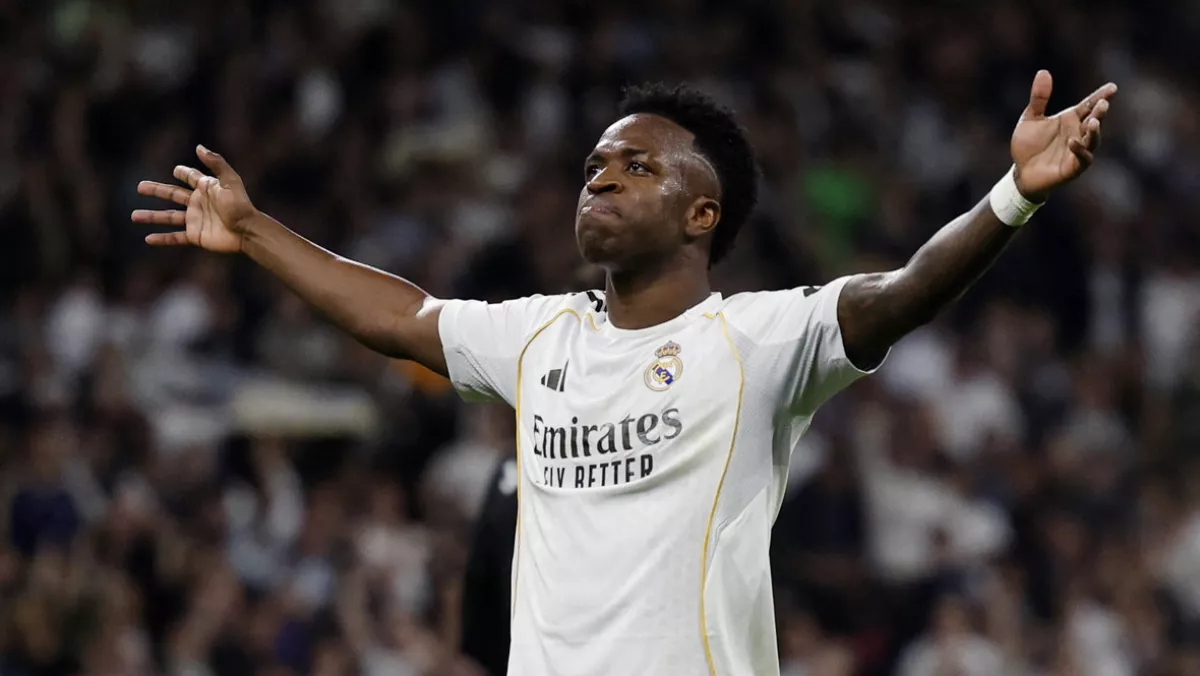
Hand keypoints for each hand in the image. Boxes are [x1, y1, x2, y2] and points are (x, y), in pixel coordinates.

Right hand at [132, 145, 256, 252]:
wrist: (247, 231)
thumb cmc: (240, 205)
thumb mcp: (229, 181)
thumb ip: (215, 163)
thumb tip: (198, 147)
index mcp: (206, 188)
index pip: (191, 177)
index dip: (184, 173)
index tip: (176, 170)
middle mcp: (198, 203)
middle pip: (172, 195)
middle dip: (156, 191)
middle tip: (139, 187)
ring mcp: (195, 220)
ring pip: (168, 217)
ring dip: (151, 216)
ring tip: (134, 216)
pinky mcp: (195, 236)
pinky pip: (175, 237)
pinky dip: (162, 239)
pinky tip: (148, 239)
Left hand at [1010, 70, 1117, 201]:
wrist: (1020, 172)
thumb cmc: (1028, 145)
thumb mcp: (1030, 118)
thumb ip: (1039, 98)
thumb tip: (1043, 72)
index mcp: (1071, 119)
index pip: (1089, 105)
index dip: (1101, 96)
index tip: (1112, 87)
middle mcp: (1078, 133)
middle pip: (1094, 120)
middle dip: (1100, 112)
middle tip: (1104, 103)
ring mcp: (1078, 151)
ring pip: (1093, 140)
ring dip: (1094, 131)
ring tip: (1093, 122)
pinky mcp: (1073, 167)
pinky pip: (1082, 159)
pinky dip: (1080, 151)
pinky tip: (1073, 142)